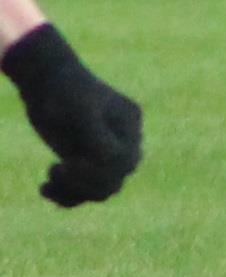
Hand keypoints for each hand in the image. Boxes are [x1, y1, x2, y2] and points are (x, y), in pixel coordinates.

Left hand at [2, 23, 142, 206]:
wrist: (46, 80)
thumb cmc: (65, 90)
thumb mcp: (81, 109)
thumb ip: (98, 134)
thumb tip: (111, 160)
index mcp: (129, 125)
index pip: (124, 161)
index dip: (98, 169)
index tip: (68, 162)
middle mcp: (123, 141)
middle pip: (116, 179)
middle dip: (86, 182)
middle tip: (56, 170)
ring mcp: (104, 153)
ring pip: (102, 190)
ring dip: (74, 192)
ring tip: (47, 182)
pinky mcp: (86, 162)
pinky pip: (84, 191)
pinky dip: (66, 196)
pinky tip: (44, 187)